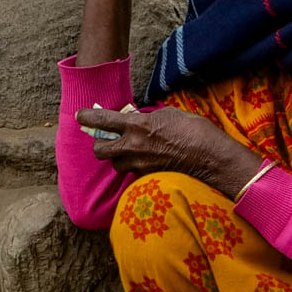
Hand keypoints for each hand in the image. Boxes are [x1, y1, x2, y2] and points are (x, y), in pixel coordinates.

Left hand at [77, 106, 263, 197]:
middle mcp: (133, 147)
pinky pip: (134, 172)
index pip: (102, 120)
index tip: (81, 115)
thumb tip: (138, 120)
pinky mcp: (148, 177)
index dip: (87, 117)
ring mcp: (140, 165)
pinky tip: (149, 161)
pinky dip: (137, 166)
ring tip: (132, 152)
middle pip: (99, 150)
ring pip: (116, 164)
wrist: (210, 156)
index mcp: (136, 126)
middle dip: (100, 145)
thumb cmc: (193, 130)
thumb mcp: (168, 114)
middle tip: (108, 140)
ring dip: (119, 158)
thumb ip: (147, 118)